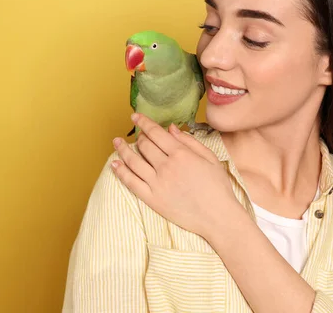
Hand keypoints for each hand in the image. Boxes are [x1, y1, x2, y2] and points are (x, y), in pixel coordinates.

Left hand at [110, 113, 239, 238]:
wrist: (217, 216)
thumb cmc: (217, 187)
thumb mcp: (210, 158)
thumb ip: (189, 141)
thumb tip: (171, 128)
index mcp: (181, 154)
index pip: (156, 133)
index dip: (144, 122)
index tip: (136, 116)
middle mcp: (166, 166)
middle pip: (144, 145)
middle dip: (139, 136)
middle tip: (137, 134)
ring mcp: (157, 183)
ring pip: (133, 161)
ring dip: (122, 149)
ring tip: (116, 142)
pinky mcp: (152, 199)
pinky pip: (131, 183)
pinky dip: (120, 172)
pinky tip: (114, 164)